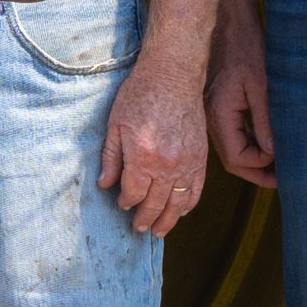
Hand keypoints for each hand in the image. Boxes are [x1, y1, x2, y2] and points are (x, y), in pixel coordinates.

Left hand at [101, 52, 215, 237]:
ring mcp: (187, 163)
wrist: (173, 76)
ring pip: (178, 203)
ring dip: (168, 220)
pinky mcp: (201, 158)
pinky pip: (196, 190)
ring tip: (159, 231)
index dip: (126, 202)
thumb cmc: (140, 95)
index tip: (122, 203)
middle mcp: (166, 165)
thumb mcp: (115, 125)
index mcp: (142, 158)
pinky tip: (182, 212)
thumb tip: (105, 185)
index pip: (133, 193)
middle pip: (155, 204)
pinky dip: (189, 204)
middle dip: (145, 218)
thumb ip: (111, 158)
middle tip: (139, 228)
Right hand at [206, 2, 275, 185]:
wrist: (228, 20)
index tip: (283, 162)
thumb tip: (273, 152)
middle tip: (282, 179)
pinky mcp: (216, 104)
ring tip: (277, 166)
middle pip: (231, 159)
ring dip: (252, 159)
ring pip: (230, 148)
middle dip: (256, 172)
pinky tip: (265, 144)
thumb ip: (265, 120)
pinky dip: (248, 144)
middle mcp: (209, 118)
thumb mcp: (261, 84)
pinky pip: (230, 134)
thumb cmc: (245, 46)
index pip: (237, 158)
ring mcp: (210, 112)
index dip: (261, 166)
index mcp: (219, 114)